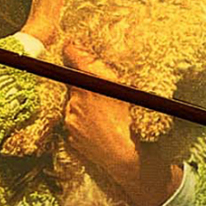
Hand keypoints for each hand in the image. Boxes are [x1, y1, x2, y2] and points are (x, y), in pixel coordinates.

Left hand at [61, 42, 181, 205]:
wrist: (129, 158)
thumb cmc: (134, 122)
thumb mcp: (127, 89)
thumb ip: (104, 69)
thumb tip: (85, 52)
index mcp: (92, 82)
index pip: (72, 55)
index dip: (72, 50)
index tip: (70, 46)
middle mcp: (77, 98)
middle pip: (73, 82)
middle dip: (83, 83)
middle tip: (101, 92)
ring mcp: (71, 118)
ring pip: (73, 103)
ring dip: (83, 104)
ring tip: (104, 115)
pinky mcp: (70, 134)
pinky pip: (74, 121)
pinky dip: (83, 121)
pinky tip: (100, 127)